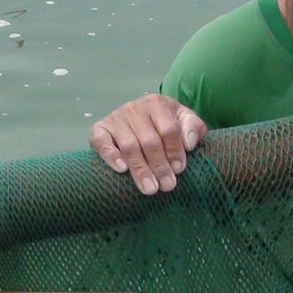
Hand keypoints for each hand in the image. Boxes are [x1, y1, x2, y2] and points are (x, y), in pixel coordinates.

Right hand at [89, 94, 206, 194]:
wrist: (135, 118)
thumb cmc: (164, 123)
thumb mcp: (183, 120)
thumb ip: (193, 127)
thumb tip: (189, 144)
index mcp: (158, 104)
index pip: (169, 130)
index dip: (175, 151)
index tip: (179, 170)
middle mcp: (135, 108)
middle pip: (150, 141)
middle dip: (160, 166)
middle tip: (167, 186)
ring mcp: (116, 118)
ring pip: (130, 146)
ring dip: (140, 169)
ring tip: (150, 189)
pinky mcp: (99, 129)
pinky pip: (102, 142)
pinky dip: (111, 156)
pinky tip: (121, 169)